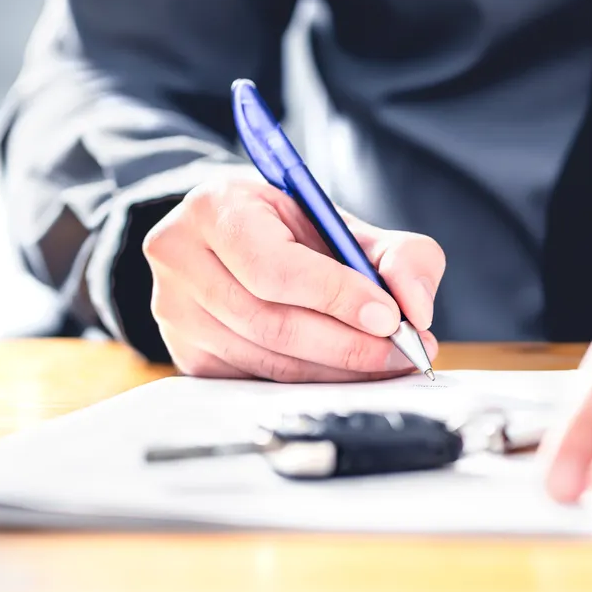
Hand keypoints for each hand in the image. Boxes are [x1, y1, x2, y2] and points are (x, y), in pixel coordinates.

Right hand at [142, 175, 443, 380]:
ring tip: (388, 362)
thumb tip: (416, 308)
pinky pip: (258, 381)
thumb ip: (399, 254)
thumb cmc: (293, 231)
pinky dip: (312, 383)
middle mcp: (181, 258)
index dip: (335, 295)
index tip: (390, 316)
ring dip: (337, 370)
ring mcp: (176, 313)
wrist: (235, 243)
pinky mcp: (188, 356)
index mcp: (215, 208)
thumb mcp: (346, 224)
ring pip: (267, 360)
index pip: (273, 266)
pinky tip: (348, 373)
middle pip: (270, 321)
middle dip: (348, 343)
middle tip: (403, 350)